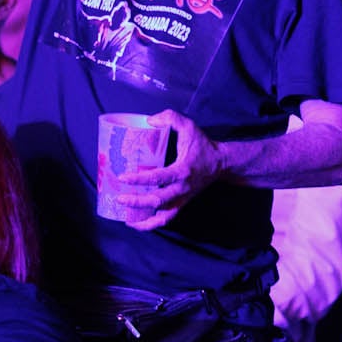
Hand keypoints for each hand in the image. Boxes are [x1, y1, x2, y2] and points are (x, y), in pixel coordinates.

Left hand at [111, 109, 222, 231]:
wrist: (221, 163)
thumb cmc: (203, 145)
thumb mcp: (189, 126)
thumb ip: (171, 117)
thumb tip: (150, 120)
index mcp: (182, 170)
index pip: (158, 178)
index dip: (139, 179)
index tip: (123, 177)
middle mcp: (182, 188)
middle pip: (157, 201)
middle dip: (137, 202)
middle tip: (119, 197)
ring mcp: (183, 198)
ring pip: (163, 217)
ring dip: (145, 222)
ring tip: (128, 221)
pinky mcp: (183, 203)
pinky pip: (167, 218)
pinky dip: (153, 224)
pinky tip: (139, 223)